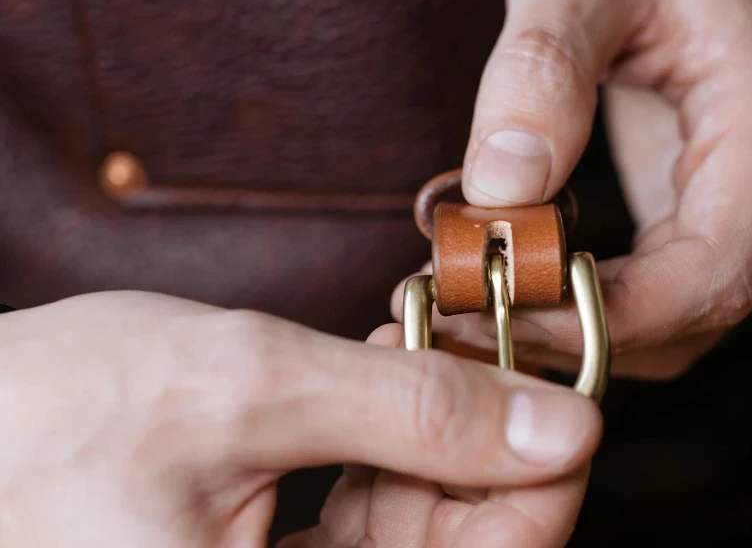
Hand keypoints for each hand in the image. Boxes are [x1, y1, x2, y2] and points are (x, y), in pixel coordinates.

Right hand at [0, 292, 599, 546]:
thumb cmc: (59, 411)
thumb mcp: (252, 388)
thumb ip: (413, 410)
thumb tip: (559, 425)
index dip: (540, 488)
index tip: (565, 401)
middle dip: (489, 449)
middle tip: (499, 353)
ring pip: (413, 530)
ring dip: (439, 437)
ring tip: (435, 349)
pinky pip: (364, 519)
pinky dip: (391, 447)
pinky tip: (389, 378)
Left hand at [394, 0, 751, 379]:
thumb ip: (544, 68)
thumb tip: (502, 189)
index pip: (710, 273)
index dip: (604, 317)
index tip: (500, 313)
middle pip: (689, 316)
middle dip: (570, 331)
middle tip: (454, 313)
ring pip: (676, 324)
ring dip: (574, 330)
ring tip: (470, 304)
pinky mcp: (723, 213)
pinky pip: (664, 296)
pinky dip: (590, 310)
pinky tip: (520, 290)